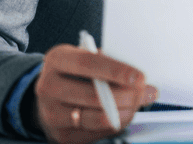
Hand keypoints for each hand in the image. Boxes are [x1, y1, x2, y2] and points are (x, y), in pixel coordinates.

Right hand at [33, 43, 156, 143]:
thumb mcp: (87, 58)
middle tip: (145, 92)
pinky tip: (123, 115)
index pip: (87, 63)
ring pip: (94, 117)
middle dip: (125, 95)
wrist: (50, 95)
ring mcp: (51, 113)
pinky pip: (94, 133)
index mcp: (56, 59)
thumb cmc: (75, 72)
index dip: (115, 71)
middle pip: (92, 95)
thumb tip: (143, 83)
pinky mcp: (60, 134)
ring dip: (123, 112)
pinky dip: (114, 124)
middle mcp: (48, 86)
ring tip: (137, 104)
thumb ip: (111, 65)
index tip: (138, 77)